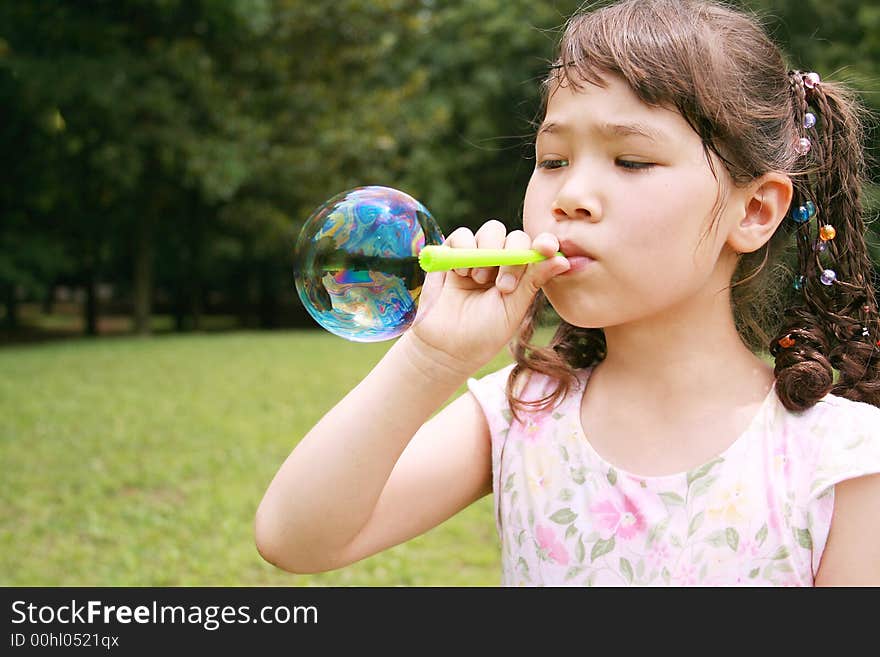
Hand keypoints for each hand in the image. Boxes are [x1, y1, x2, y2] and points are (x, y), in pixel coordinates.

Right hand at [407, 220, 569, 376]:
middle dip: (512, 256)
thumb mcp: (513, 308)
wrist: (447, 346)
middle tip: (504, 287)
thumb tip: (564, 260)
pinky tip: (461, 273)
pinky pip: (461, 235)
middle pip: (515, 236)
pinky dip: (463, 249)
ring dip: (487, 252)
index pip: (537, 249)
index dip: (544, 244)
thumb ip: (533, 281)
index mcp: (522, 274)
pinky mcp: (452, 253)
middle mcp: (501, 261)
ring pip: (491, 230)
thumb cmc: (484, 332)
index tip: (547, 248)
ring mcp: (477, 255)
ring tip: (479, 280)